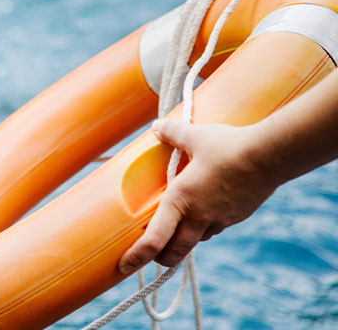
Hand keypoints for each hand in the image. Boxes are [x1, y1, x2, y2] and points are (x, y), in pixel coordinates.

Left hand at [118, 118, 279, 274]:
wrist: (270, 157)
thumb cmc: (228, 147)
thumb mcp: (194, 136)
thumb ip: (172, 133)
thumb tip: (156, 127)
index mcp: (181, 199)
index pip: (154, 239)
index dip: (137, 256)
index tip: (123, 267)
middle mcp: (198, 216)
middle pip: (174, 252)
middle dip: (159, 258)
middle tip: (149, 256)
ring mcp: (219, 219)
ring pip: (195, 240)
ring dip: (182, 240)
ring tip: (174, 231)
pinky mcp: (236, 217)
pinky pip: (214, 228)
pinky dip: (203, 227)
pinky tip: (204, 212)